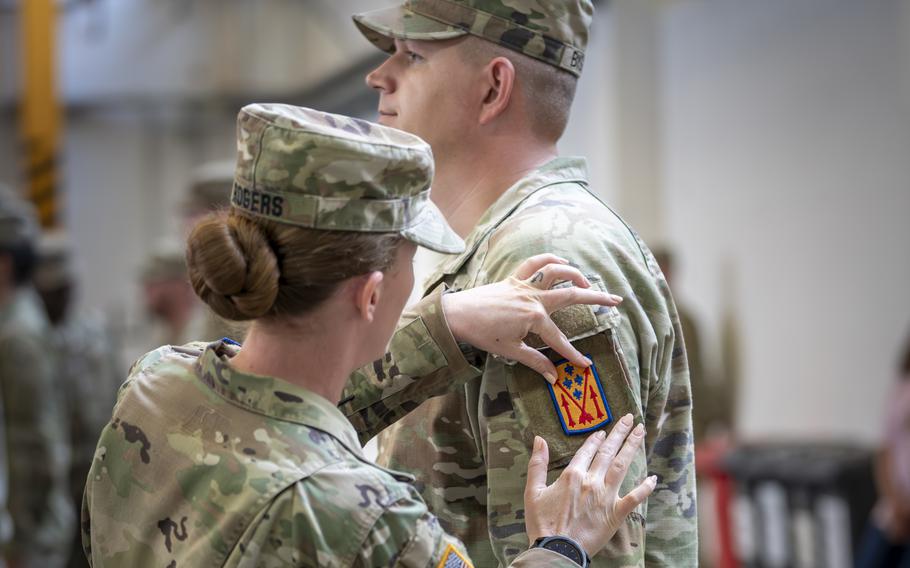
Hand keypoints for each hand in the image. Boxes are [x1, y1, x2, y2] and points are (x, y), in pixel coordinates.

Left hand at [441, 254, 622, 382]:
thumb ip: (535, 361)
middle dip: (597, 298)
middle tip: (616, 301)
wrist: (456, 315)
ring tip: (588, 282)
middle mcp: (534, 298)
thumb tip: (553, 377)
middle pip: (572, 295)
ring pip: (557, 271)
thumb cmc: (482, 334)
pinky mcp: (514, 278)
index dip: (573, 355)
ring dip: (576, 273)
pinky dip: (549, 259)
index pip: (560, 339)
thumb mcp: (510, 351)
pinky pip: (534, 263)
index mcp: (534, 318)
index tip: (586, 365)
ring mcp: (524, 285)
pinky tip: (561, 262)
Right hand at [524, 414, 655, 556]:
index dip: (596, 438)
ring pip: (621, 466)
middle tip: (629, 418)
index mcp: (572, 475)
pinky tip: (653, 478)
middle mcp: (591, 481)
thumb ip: (537, 463)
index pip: (587, 450)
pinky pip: (634, 498)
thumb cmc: (542, 523)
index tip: (604, 430)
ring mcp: (605, 497)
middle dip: (619, 433)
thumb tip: (539, 439)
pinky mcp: (615, 513)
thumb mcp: (533, 491)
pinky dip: (645, 488)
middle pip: (607, 452)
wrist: (556, 550)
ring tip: (640, 432)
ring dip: (632, 447)